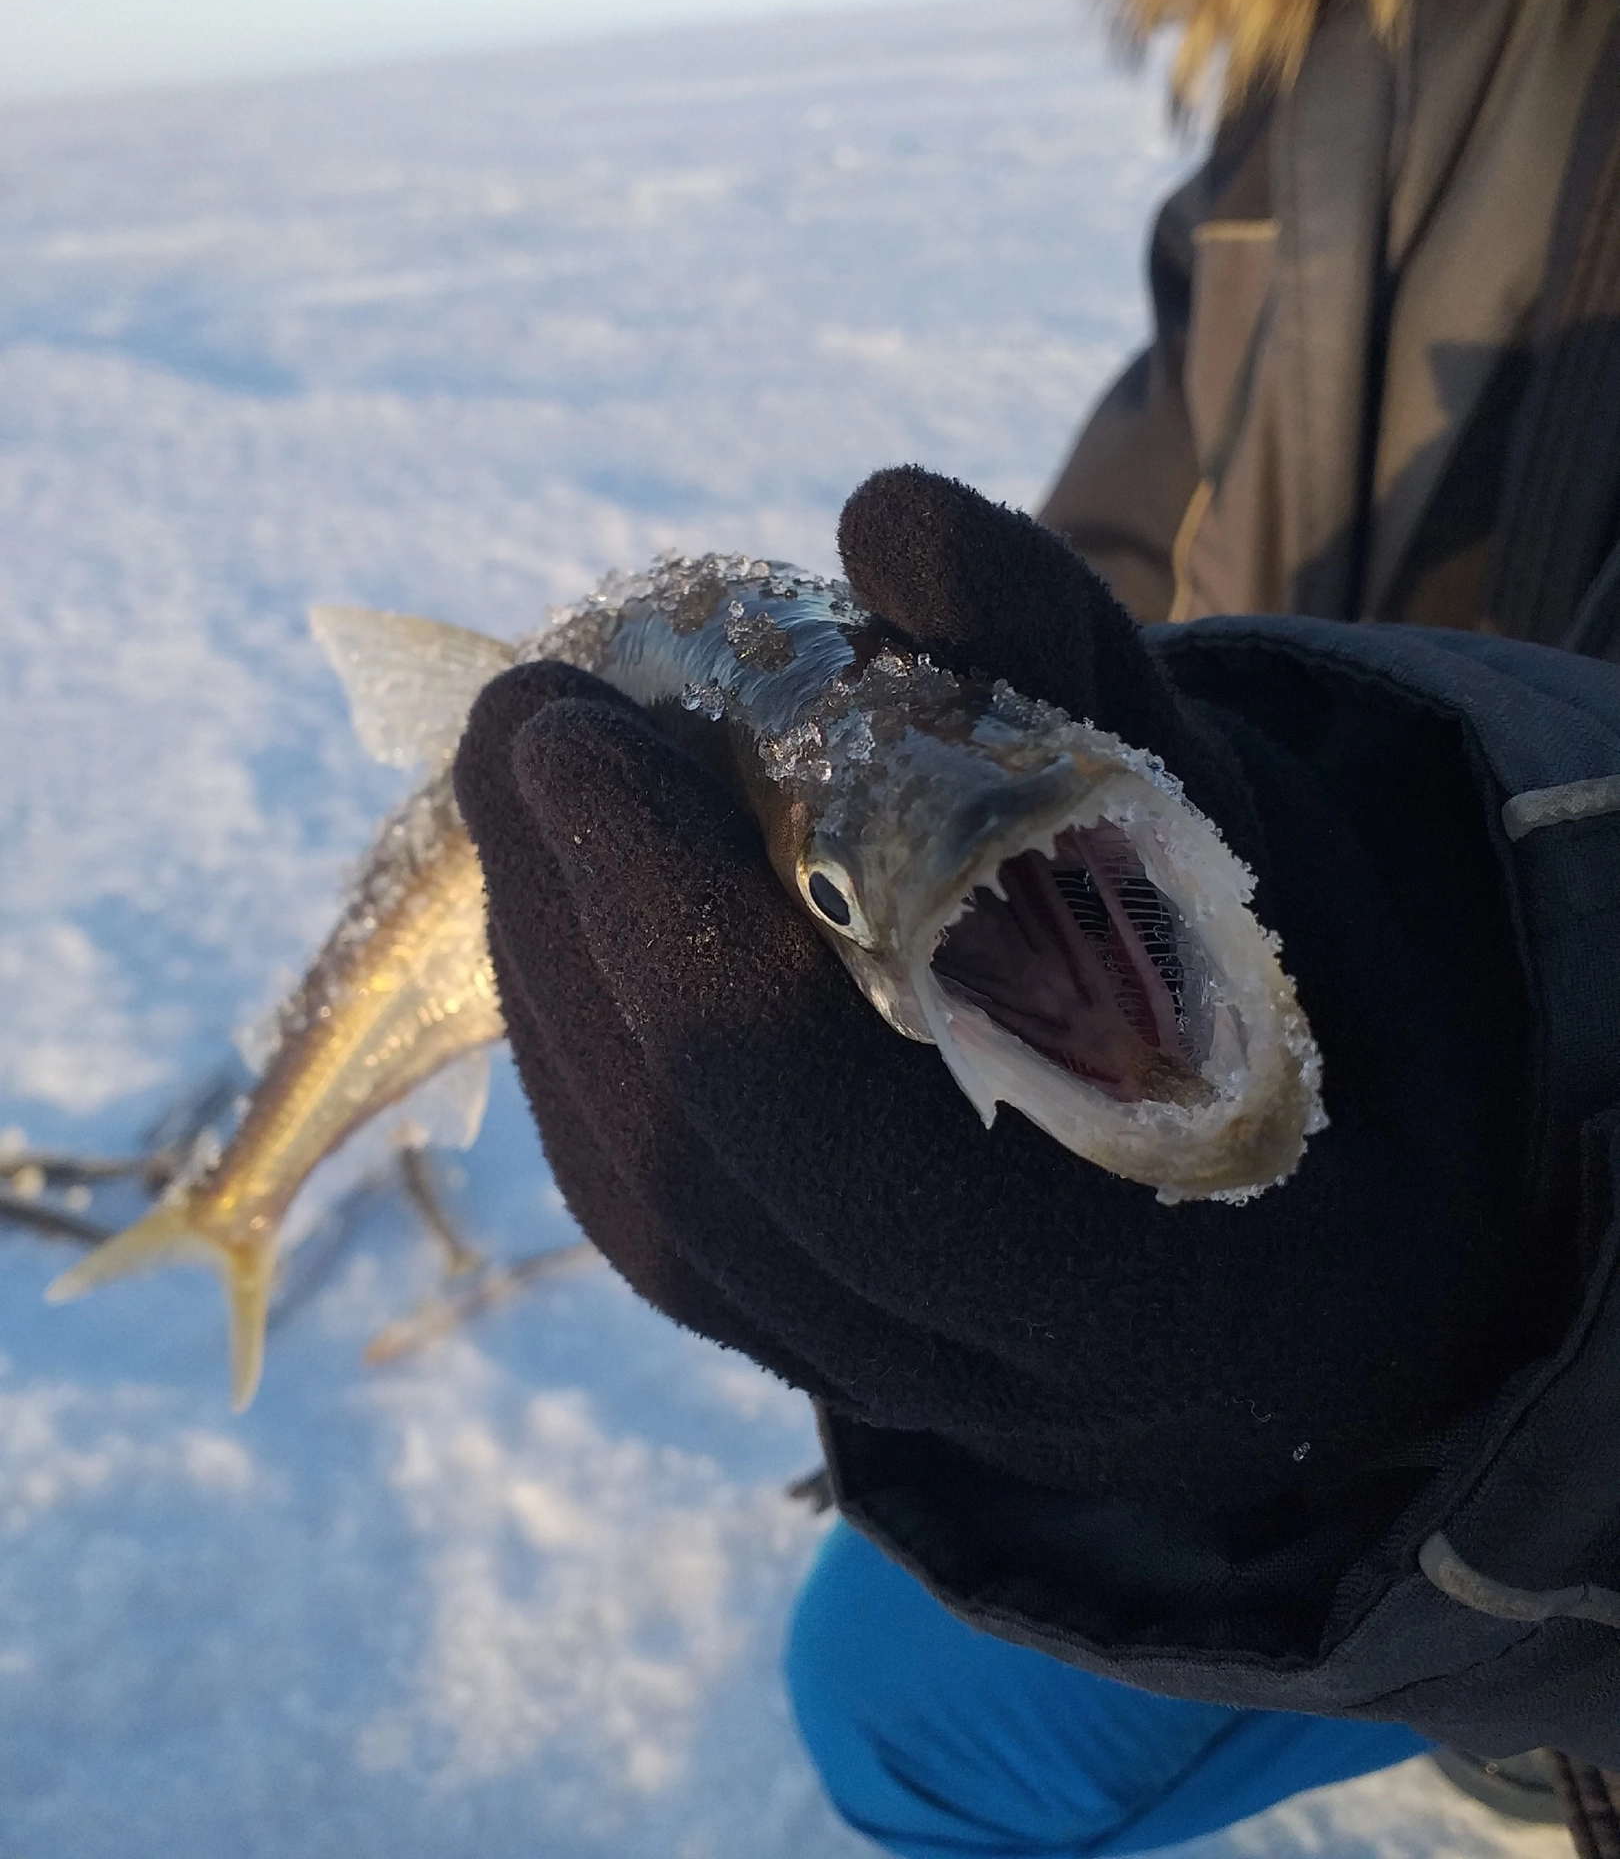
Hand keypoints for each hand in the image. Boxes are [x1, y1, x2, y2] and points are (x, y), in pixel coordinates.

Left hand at [454, 469, 1530, 1518]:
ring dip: (547, 973)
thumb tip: (885, 515)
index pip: (848, 1144)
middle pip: (706, 1173)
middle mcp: (973, 1365)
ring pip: (646, 1200)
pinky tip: (553, 887)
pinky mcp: (789, 1325)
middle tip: (528, 711)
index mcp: (1138, 1271)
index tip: (587, 733)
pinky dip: (572, 1034)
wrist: (1278, 1200)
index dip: (689, 945)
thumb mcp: (1198, 807)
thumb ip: (1065, 665)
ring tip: (520, 773)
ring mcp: (862, 1366)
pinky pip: (640, 1202)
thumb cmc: (1253, 973)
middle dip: (578, 929)